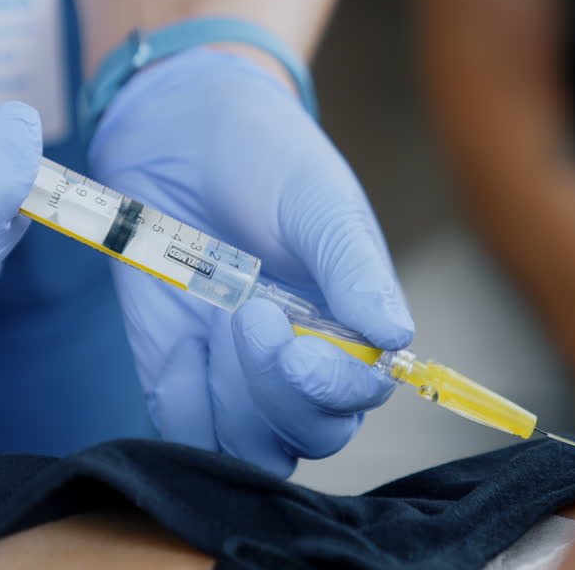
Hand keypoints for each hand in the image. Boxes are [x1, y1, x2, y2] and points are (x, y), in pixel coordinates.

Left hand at [89, 48, 412, 475]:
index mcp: (350, 322)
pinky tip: (182, 340)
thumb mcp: (318, 199)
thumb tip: (396, 336)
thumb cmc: (265, 155)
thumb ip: (354, 268)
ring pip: (250, 447)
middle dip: (278, 393)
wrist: (178, 128)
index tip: (297, 347)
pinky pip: (186, 427)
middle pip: (310, 435)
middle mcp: (299, 360)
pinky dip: (183, 398)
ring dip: (231, 403)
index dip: (331, 390)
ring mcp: (237, 372)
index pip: (359, 396)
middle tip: (247, 314)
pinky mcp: (179, 371)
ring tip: (216, 319)